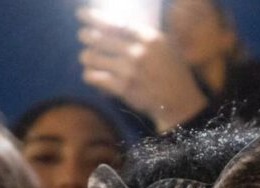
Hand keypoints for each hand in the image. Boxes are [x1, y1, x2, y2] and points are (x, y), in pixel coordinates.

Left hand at [77, 8, 207, 131]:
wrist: (178, 101)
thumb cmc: (171, 70)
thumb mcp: (164, 44)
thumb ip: (142, 34)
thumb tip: (117, 23)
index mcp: (148, 37)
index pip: (115, 23)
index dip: (94, 17)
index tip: (81, 14)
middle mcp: (137, 52)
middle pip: (98, 38)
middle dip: (85, 35)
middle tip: (83, 35)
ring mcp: (128, 71)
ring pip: (92, 57)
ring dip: (87, 56)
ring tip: (88, 58)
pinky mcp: (122, 89)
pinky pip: (93, 77)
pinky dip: (90, 75)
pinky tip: (92, 75)